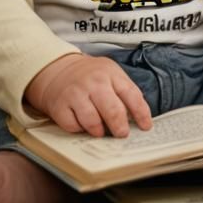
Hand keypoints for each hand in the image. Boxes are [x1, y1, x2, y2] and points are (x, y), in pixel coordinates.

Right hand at [24, 53, 152, 137]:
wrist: (56, 68)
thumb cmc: (89, 76)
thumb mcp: (110, 74)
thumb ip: (124, 91)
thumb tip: (139, 117)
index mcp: (110, 74)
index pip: (131, 95)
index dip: (141, 113)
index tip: (146, 127)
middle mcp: (93, 83)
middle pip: (113, 111)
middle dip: (120, 128)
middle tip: (122, 134)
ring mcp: (75, 94)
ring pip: (93, 122)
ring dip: (99, 131)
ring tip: (101, 131)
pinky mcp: (59, 106)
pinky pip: (73, 126)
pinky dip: (80, 129)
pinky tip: (82, 124)